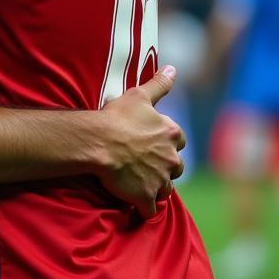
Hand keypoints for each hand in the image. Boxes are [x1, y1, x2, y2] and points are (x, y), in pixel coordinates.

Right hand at [94, 66, 184, 216]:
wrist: (99, 142)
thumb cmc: (117, 117)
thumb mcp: (139, 95)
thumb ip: (160, 84)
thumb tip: (174, 69)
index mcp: (172, 134)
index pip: (179, 140)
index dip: (166, 142)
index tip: (150, 141)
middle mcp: (172, 158)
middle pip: (175, 167)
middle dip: (163, 166)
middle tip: (142, 162)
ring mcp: (160, 180)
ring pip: (165, 188)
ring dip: (154, 186)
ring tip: (136, 181)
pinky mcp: (146, 197)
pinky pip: (149, 209)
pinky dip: (143, 208)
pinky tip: (133, 204)